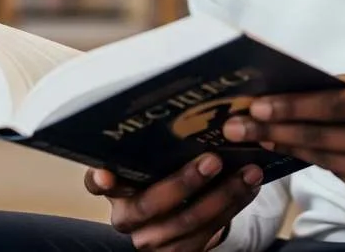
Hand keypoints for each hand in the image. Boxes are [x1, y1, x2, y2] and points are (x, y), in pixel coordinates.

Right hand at [84, 153, 263, 250]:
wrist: (178, 211)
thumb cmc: (165, 168)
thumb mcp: (156, 155)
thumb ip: (159, 140)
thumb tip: (188, 106)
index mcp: (115, 186)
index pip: (96, 183)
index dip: (101, 179)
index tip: (108, 174)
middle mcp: (127, 216)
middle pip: (149, 205)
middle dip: (184, 183)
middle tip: (212, 161)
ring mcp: (151, 239)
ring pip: (186, 222)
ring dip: (222, 196)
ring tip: (248, 172)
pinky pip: (207, 235)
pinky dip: (232, 207)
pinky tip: (248, 187)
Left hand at [223, 65, 344, 223]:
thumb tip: (316, 82)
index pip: (334, 106)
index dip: (292, 107)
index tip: (258, 105)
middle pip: (322, 137)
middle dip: (274, 130)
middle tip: (238, 127)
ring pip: (327, 160)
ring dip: (288, 147)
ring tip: (256, 137)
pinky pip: (344, 177)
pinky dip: (319, 162)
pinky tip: (296, 150)